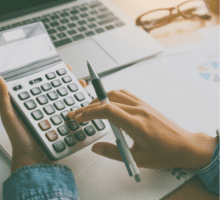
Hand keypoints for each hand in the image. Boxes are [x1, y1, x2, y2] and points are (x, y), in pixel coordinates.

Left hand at [0, 65, 86, 171]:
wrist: (33, 159)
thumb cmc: (19, 139)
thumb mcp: (9, 116)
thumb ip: (3, 97)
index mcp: (31, 103)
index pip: (43, 84)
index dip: (52, 75)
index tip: (62, 68)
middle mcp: (44, 107)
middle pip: (58, 90)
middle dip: (69, 82)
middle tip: (76, 76)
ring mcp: (55, 116)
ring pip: (68, 99)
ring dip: (77, 92)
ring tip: (82, 86)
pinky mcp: (63, 125)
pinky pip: (73, 113)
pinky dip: (80, 106)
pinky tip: (84, 102)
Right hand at [68, 90, 216, 169]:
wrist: (185, 146)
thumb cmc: (165, 153)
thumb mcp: (138, 158)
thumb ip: (114, 153)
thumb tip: (95, 148)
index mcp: (136, 124)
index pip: (107, 110)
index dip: (89, 112)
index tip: (78, 117)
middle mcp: (139, 110)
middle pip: (107, 101)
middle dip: (88, 107)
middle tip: (76, 114)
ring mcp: (142, 105)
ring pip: (115, 94)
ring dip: (99, 99)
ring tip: (88, 109)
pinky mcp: (145, 104)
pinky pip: (125, 94)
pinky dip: (111, 96)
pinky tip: (106, 103)